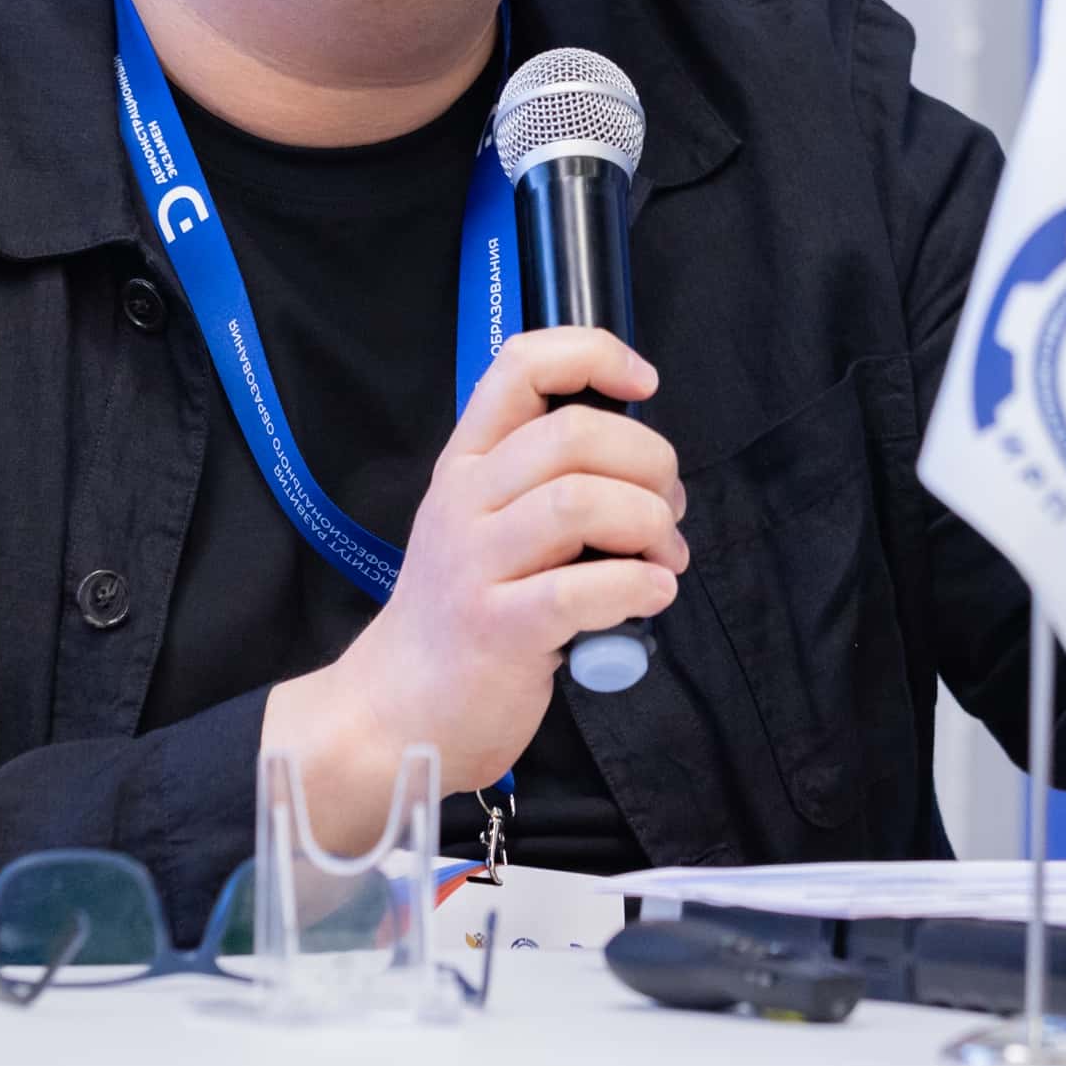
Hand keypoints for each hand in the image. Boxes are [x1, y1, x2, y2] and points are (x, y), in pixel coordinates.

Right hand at [261, 327, 685, 845]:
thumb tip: (642, 461)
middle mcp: (464, 501)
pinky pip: (582, 589)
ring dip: (650, 524)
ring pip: (582, 501)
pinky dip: (638, 585)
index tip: (643, 383)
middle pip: (575, 434)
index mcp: (466, 462)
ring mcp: (475, 564)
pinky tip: (651, 595)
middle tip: (666, 512)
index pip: (521, 365)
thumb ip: (541, 481)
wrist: (398, 712)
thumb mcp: (482, 524)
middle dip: (650, 463)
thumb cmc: (462, 614)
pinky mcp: (496, 630)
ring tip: (663, 559)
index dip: (594, 354)